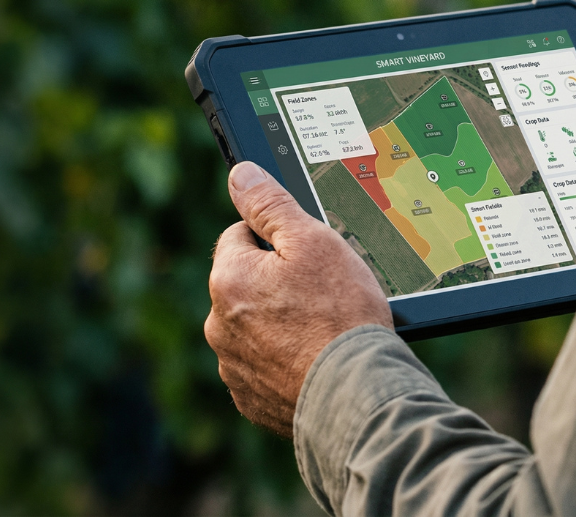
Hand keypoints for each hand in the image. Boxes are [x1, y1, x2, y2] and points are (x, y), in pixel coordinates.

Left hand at [205, 161, 393, 436]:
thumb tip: (240, 174)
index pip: (241, 236)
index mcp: (228, 278)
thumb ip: (270, 204)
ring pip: (255, 328)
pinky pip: (265, 368)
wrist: (358, 397)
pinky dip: (286, 362)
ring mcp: (232, 366)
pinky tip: (317, 361)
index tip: (309, 257)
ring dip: (281, 325)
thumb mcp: (313, 242)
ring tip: (324, 332)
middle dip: (278, 284)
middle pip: (247, 284)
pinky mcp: (251, 399)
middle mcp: (217, 324)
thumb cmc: (340, 315)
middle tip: (324, 296)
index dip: (279, 240)